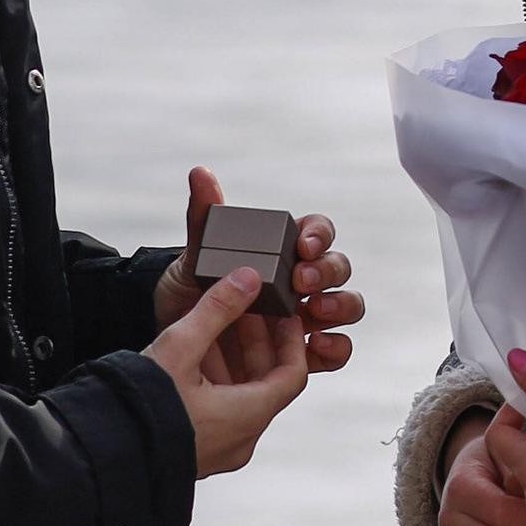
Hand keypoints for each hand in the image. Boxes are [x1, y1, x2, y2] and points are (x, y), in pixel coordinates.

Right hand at [143, 264, 310, 479]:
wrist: (99, 452)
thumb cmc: (140, 406)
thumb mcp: (180, 347)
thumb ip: (216, 309)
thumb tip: (246, 278)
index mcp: (247, 416)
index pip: (293, 374)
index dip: (291, 339)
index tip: (285, 314)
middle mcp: (240, 439)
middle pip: (266, 383)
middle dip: (256, 342)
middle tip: (246, 310)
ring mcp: (218, 450)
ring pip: (240, 397)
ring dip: (232, 360)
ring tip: (213, 325)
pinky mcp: (196, 453)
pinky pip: (219, 412)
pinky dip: (215, 382)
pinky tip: (193, 355)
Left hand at [154, 166, 362, 372]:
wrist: (177, 336)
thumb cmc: (191, 288)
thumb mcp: (195, 254)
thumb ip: (203, 216)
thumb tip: (200, 173)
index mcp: (284, 249)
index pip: (317, 232)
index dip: (319, 235)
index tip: (303, 246)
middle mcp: (302, 281)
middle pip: (337, 267)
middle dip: (327, 272)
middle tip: (301, 281)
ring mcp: (307, 317)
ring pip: (347, 305)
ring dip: (340, 306)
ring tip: (315, 312)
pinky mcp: (304, 352)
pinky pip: (336, 350)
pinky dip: (335, 348)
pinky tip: (316, 348)